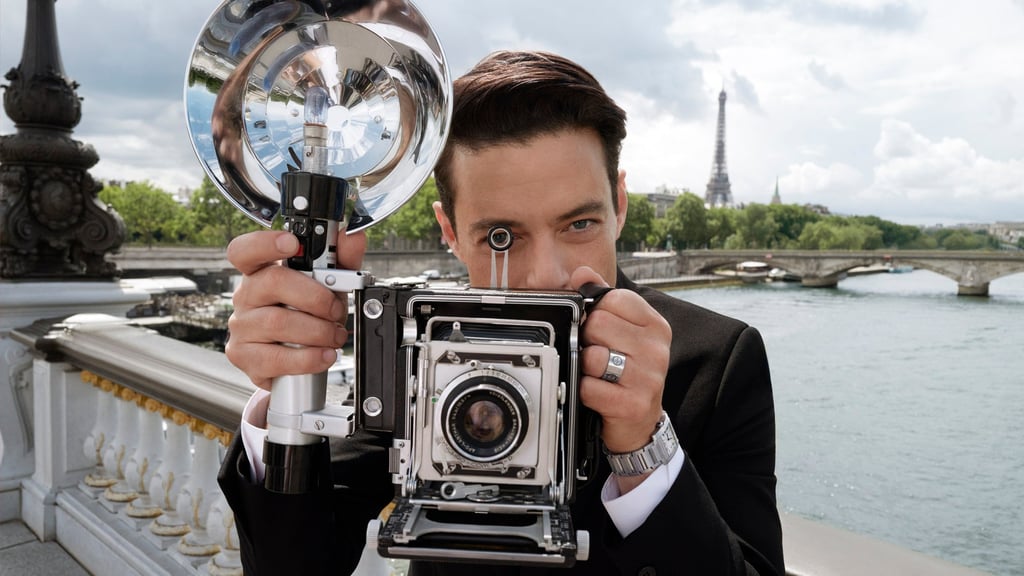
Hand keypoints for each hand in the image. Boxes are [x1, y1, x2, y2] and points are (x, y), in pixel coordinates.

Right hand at [225, 229, 365, 389]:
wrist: (296, 360)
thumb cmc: (308, 315)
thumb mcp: (330, 286)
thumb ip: (342, 261)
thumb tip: (352, 237)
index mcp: (261, 272)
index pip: (246, 250)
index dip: (265, 243)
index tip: (291, 242)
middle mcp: (246, 296)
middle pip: (273, 282)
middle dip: (316, 297)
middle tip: (335, 309)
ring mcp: (242, 327)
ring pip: (277, 322)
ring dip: (317, 331)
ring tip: (334, 335)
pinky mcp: (244, 356)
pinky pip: (276, 357)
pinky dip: (309, 357)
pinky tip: (323, 355)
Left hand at [571, 267, 671, 482]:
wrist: (641, 423)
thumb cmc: (629, 373)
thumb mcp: (622, 332)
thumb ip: (602, 298)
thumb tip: (582, 272)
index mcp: (656, 325)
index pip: (614, 298)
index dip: (596, 312)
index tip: (600, 330)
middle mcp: (657, 349)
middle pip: (598, 324)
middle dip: (587, 340)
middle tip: (596, 354)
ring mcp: (648, 377)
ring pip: (592, 356)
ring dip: (585, 367)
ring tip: (597, 375)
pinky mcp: (634, 403)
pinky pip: (589, 387)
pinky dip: (584, 391)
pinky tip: (597, 394)